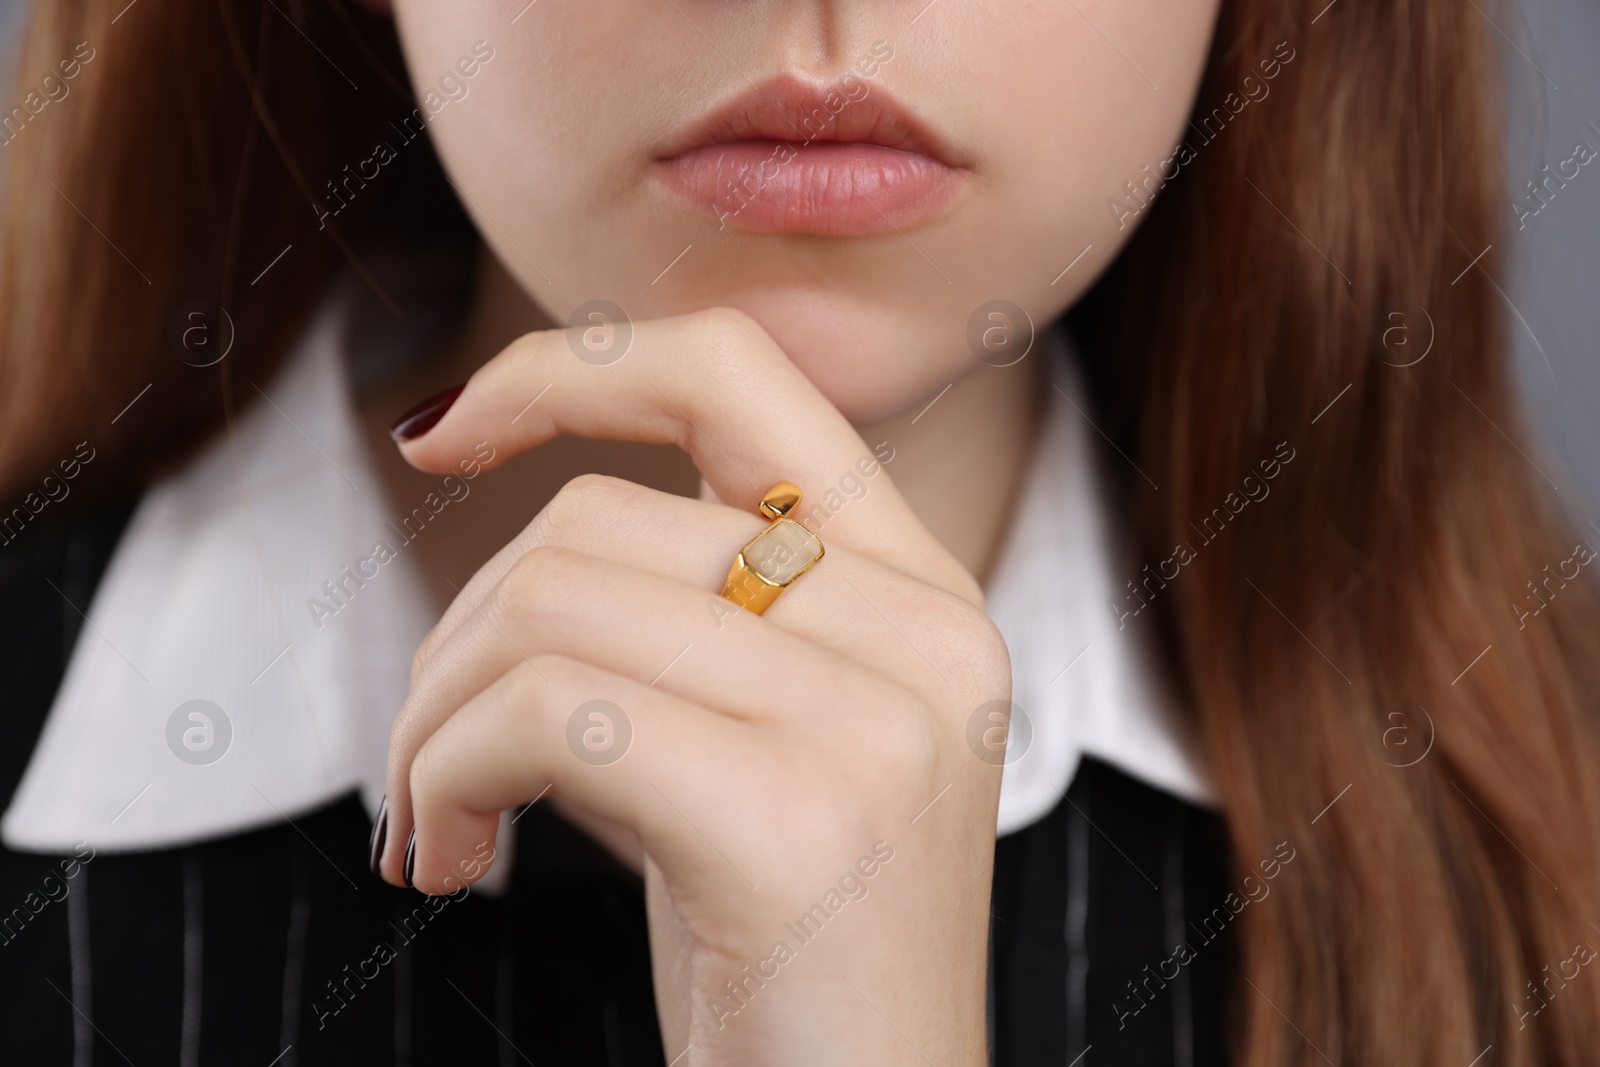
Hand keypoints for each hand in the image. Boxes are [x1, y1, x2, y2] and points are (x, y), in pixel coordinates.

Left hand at [374, 307, 1010, 1065]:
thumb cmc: (780, 952)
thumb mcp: (759, 742)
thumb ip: (700, 609)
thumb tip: (511, 484)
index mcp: (924, 593)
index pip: (741, 376)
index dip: (572, 369)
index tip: (441, 436)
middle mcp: (929, 630)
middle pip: (594, 520)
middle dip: (454, 638)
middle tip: (426, 764)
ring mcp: (879, 720)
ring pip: (551, 604)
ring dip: (435, 719)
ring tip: (435, 822)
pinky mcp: (800, 817)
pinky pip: (545, 712)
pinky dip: (448, 776)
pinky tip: (450, 864)